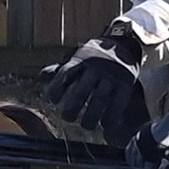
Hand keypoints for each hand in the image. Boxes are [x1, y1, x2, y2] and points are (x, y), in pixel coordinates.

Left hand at [37, 30, 152, 146]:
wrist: (125, 43)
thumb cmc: (95, 57)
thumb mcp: (78, 58)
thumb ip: (61, 69)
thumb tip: (42, 77)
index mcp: (81, 60)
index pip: (65, 75)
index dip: (56, 89)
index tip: (52, 101)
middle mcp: (95, 67)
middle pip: (81, 91)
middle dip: (72, 107)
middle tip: (68, 118)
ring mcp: (111, 75)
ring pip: (100, 99)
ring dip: (92, 115)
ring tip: (87, 125)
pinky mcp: (126, 83)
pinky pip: (118, 102)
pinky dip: (112, 116)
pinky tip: (106, 124)